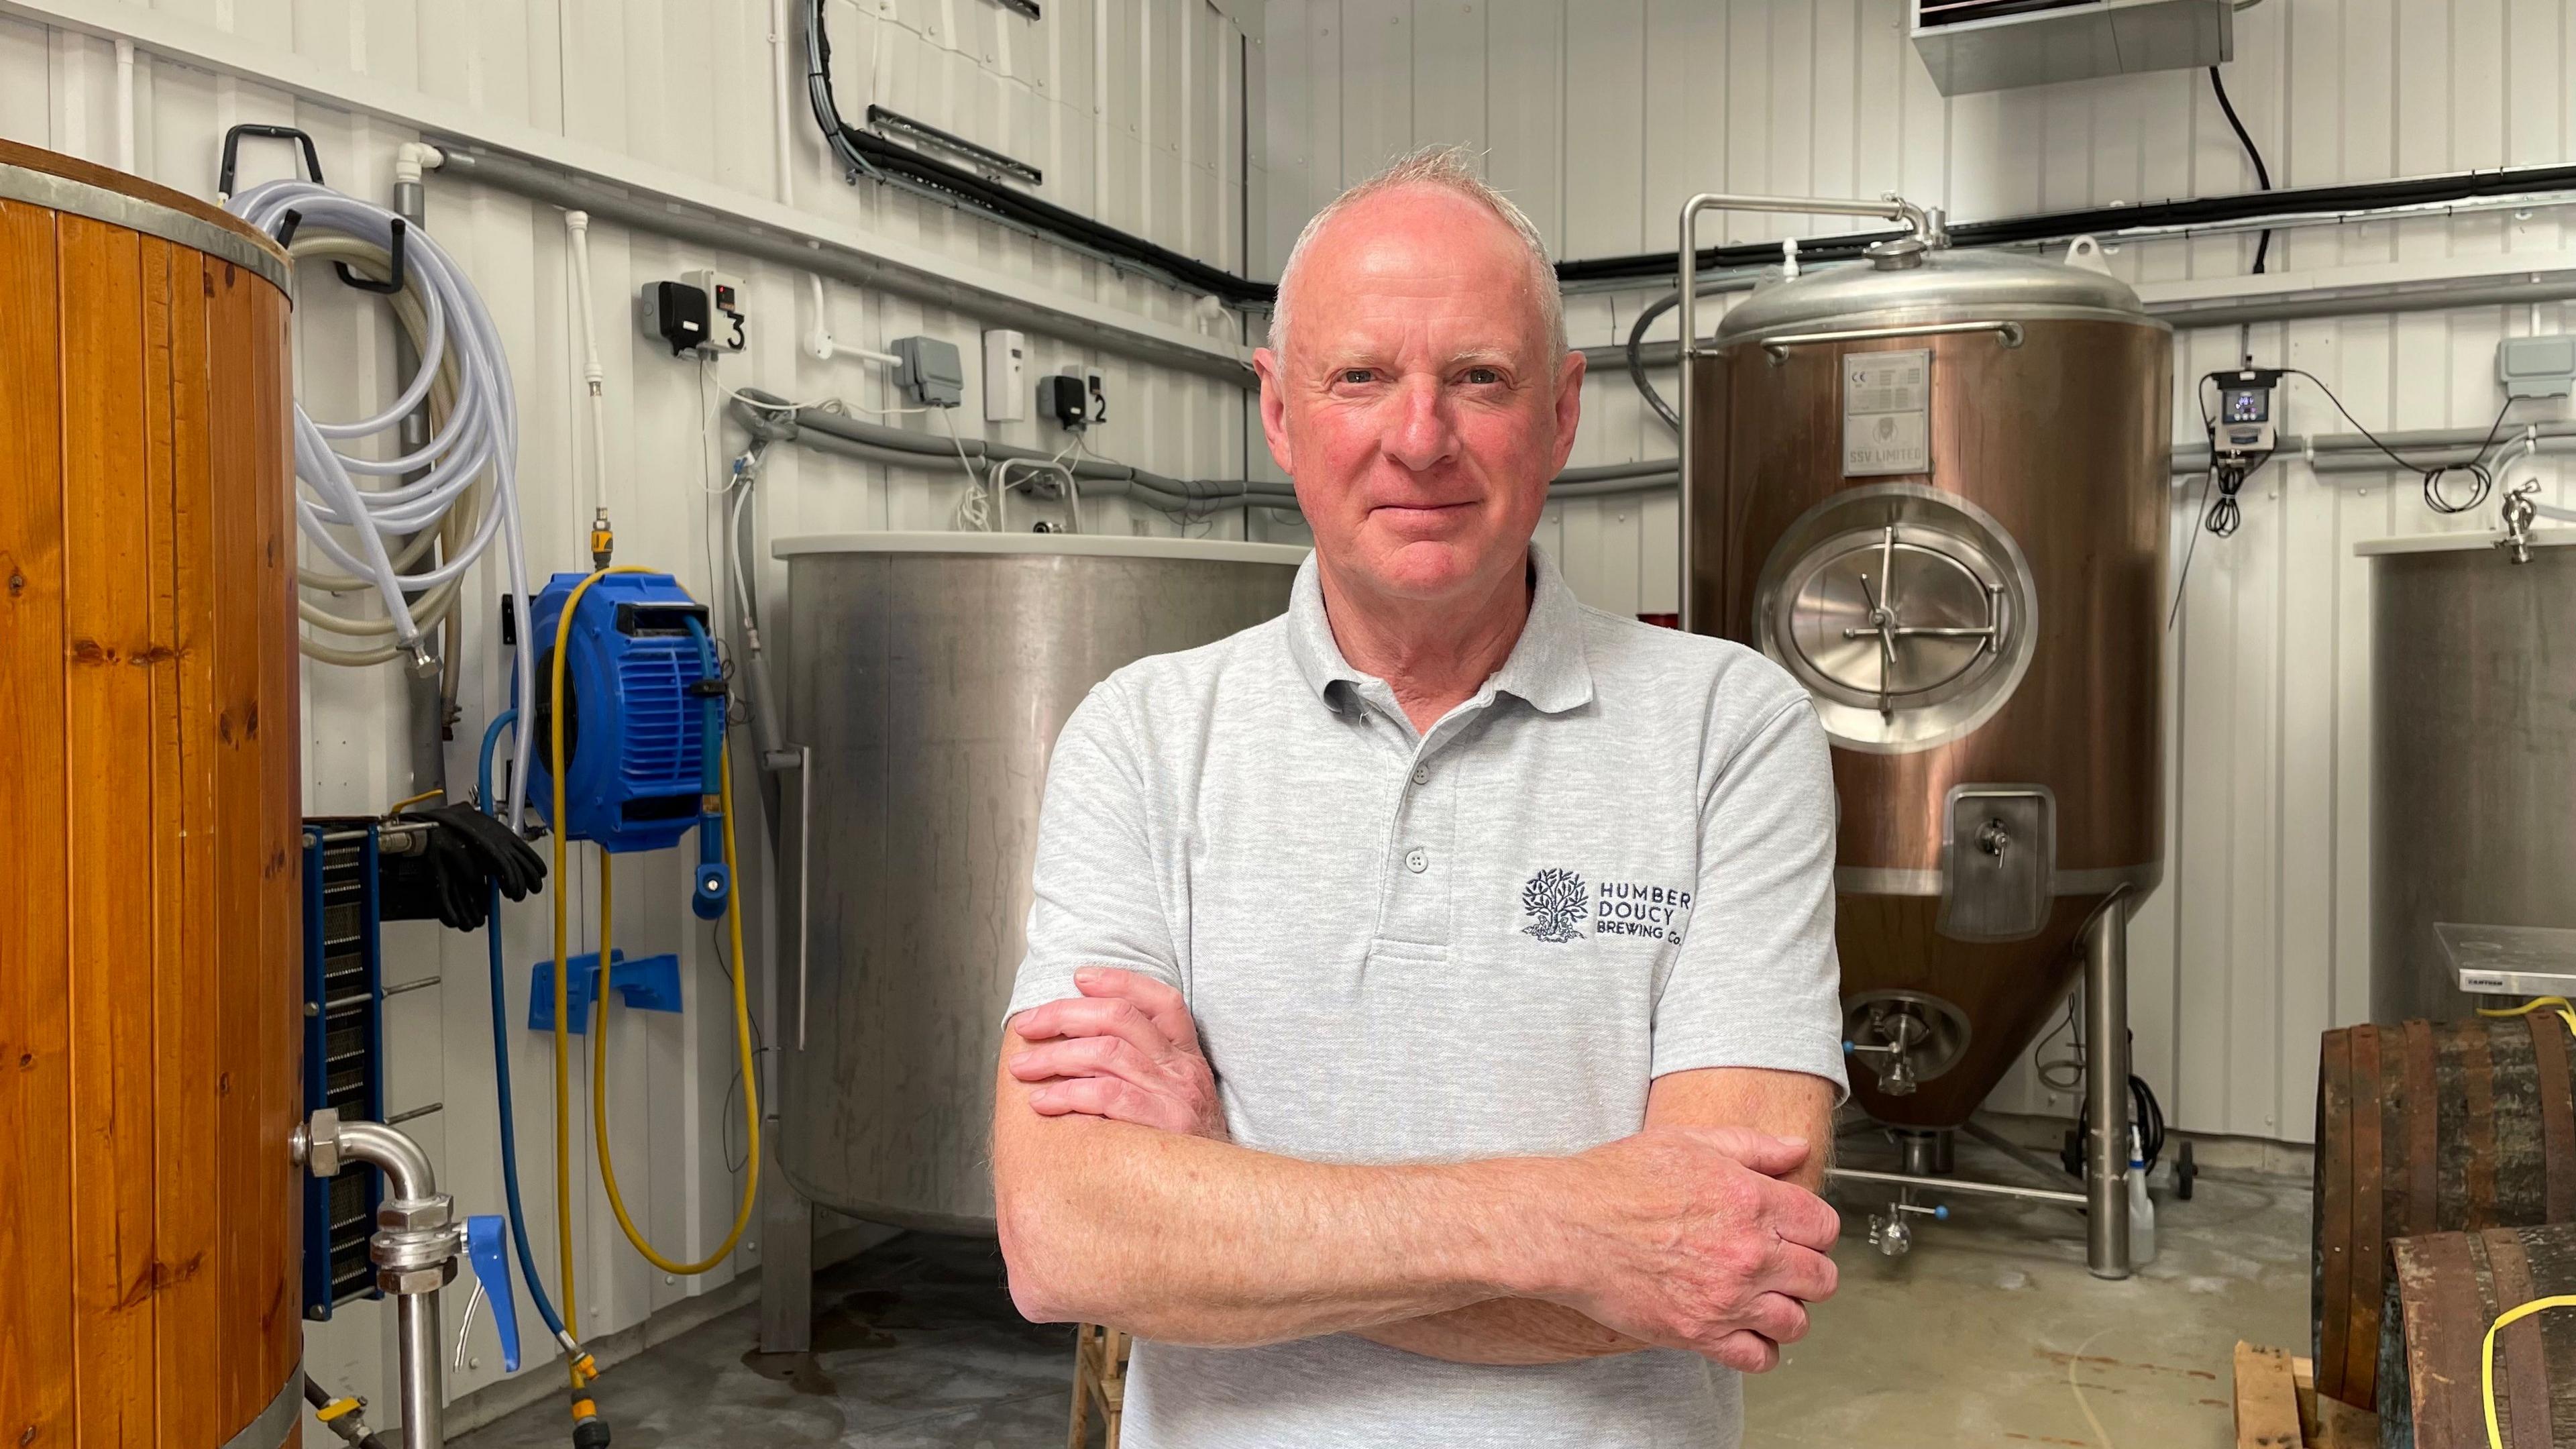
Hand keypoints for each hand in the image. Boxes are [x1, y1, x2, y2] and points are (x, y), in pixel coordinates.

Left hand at [1007, 967, 1227, 1139]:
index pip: (1162, 1001)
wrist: (1221, 1200)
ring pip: (1107, 1052)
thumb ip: (1144, 1074)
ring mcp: (1177, 1096)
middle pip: (1121, 1018)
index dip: (1120, 981)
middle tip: (1026, 1026)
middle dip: (1065, 1015)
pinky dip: (1069, 1094)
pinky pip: (1109, 1095)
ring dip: (1056, 1055)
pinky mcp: (1165, 1125)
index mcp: (1188, 1059)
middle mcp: (1184, 1070)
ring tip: (1022, 1068)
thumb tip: (1081, 1051)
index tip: (1079, 977)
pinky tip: (1043, 1102)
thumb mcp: (1178, 1104)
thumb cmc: (1184, 1155)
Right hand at [1530, 1126, 1838, 1372]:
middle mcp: (1749, 1253)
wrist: (1567, 1226)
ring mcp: (1726, 1298)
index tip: (1796, 1230)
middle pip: (1821, 1278)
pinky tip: (1744, 1328)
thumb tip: (1796, 1147)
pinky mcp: (1699, 1333)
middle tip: (1783, 1264)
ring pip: (1796, 1322)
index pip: (1824, 1226)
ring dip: (1786, 1310)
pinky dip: (1760, 1348)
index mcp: (1751, 1201)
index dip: (1813, 1228)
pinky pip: (1759, 1357)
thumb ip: (1752, 1146)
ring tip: (1763, 1297)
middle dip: (1808, 1270)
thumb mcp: (1689, 1142)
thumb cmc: (1617, 1181)